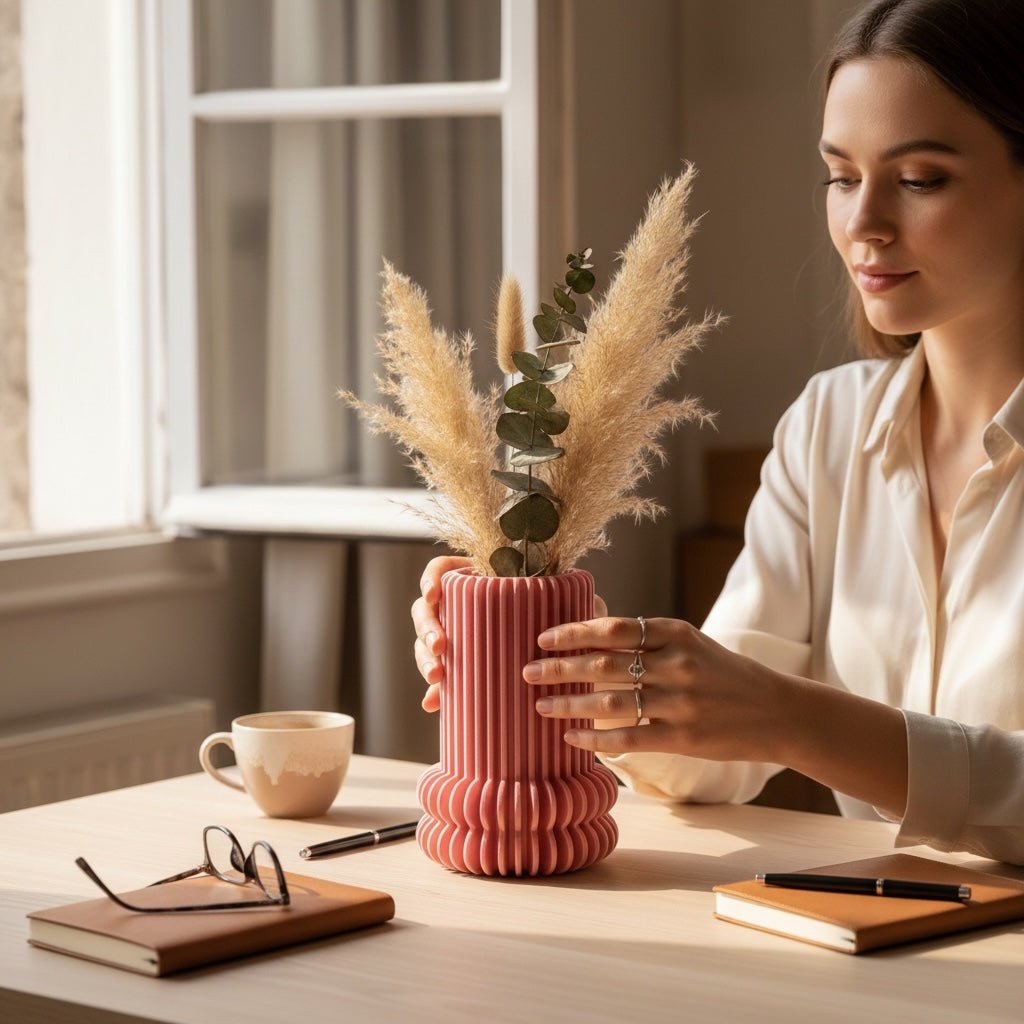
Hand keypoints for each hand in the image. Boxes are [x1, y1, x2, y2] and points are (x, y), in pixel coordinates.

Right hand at [411, 558, 607, 712]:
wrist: (564, 664)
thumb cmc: (565, 623)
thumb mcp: (572, 611)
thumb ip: (579, 606)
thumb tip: (589, 607)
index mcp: (479, 582)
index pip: (443, 571)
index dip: (432, 579)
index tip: (434, 594)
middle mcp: (462, 608)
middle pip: (426, 608)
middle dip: (426, 627)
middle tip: (440, 646)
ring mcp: (458, 637)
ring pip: (426, 642)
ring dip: (424, 658)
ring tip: (438, 677)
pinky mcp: (461, 667)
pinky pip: (439, 676)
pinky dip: (435, 692)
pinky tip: (433, 703)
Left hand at [523, 616, 785, 762]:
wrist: (778, 711)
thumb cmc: (725, 674)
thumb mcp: (691, 643)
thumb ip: (647, 638)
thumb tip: (591, 628)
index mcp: (676, 633)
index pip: (612, 628)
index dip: (573, 633)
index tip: (543, 638)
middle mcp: (676, 664)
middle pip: (604, 663)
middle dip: (560, 668)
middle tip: (528, 671)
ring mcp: (680, 702)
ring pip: (611, 702)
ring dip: (569, 704)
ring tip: (540, 706)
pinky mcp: (684, 737)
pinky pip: (629, 738)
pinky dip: (596, 739)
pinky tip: (572, 739)